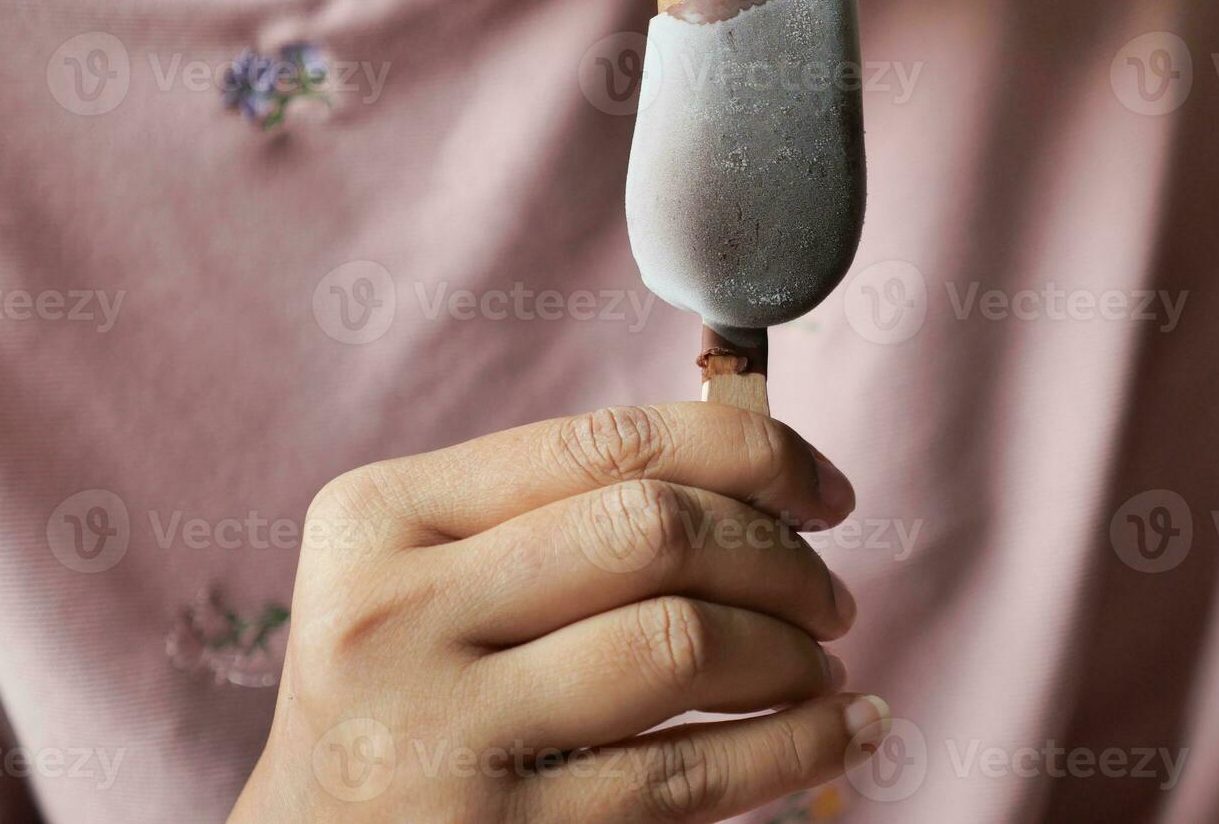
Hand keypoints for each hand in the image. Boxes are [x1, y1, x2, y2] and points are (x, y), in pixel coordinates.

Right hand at [230, 403, 889, 822]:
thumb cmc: (405, 696)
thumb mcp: (434, 579)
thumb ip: (558, 516)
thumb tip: (761, 481)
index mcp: (379, 517)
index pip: (608, 442)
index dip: (751, 451)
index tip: (825, 491)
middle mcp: (391, 615)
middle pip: (653, 533)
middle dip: (781, 558)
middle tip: (830, 597)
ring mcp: (435, 735)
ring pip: (680, 644)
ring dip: (792, 653)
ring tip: (821, 667)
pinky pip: (688, 775)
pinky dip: (795, 745)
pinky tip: (839, 731)